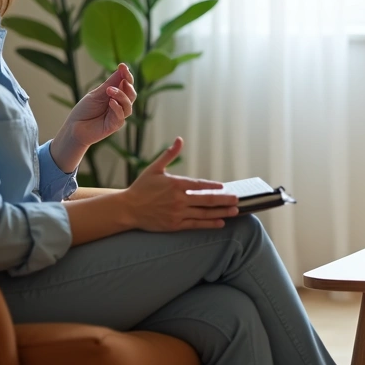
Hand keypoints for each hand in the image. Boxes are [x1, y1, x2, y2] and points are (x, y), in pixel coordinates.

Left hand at [62, 63, 136, 149]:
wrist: (73, 127)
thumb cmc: (84, 110)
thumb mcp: (97, 93)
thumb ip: (111, 83)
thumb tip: (122, 68)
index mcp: (115, 96)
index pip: (126, 84)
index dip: (126, 75)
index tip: (122, 66)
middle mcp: (119, 105)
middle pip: (131, 94)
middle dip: (128, 85)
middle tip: (123, 78)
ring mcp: (118, 115)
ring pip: (128, 104)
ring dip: (121, 95)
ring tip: (110, 90)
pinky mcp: (115, 125)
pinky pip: (121, 115)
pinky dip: (117, 107)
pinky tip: (111, 102)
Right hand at [122, 137, 240, 230]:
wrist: (127, 209)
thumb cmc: (141, 187)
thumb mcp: (155, 168)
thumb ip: (170, 155)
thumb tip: (179, 139)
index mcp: (175, 184)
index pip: (199, 185)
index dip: (213, 186)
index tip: (224, 187)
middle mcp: (178, 200)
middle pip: (206, 200)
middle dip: (224, 200)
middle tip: (237, 200)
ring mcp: (177, 213)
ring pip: (204, 213)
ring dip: (221, 212)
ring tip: (234, 211)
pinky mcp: (175, 225)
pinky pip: (195, 224)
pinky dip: (209, 224)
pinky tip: (220, 222)